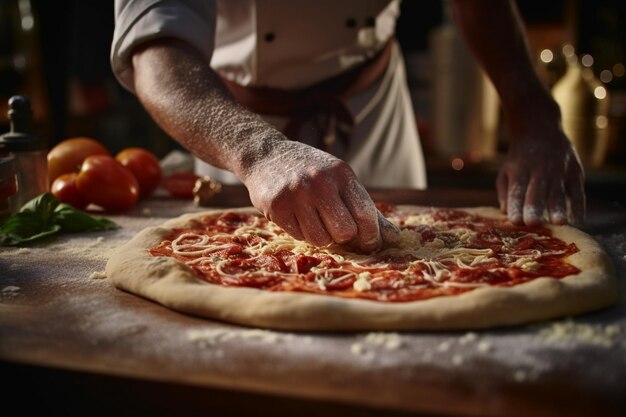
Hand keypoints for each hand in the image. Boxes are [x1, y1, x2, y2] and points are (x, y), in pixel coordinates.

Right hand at [242, 141, 395, 251]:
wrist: (266, 155)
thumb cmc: (311, 171)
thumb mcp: (338, 178)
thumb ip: (363, 207)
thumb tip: (393, 238)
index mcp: (341, 173)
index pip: (365, 213)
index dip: (371, 235)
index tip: (370, 244)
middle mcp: (319, 182)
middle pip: (345, 232)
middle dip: (344, 237)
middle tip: (338, 230)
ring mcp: (296, 195)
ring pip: (321, 239)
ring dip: (321, 236)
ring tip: (314, 219)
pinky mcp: (277, 207)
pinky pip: (300, 237)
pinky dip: (301, 232)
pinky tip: (296, 215)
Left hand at [496, 126, 584, 225]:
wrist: (541, 131)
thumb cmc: (520, 159)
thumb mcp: (507, 171)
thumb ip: (506, 193)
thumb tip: (505, 213)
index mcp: (519, 170)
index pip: (517, 190)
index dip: (516, 205)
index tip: (515, 221)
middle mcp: (539, 169)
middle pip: (536, 191)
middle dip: (535, 206)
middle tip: (533, 223)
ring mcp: (559, 170)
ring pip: (558, 191)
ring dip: (558, 207)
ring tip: (558, 223)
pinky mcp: (576, 172)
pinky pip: (578, 191)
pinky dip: (579, 206)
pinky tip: (578, 222)